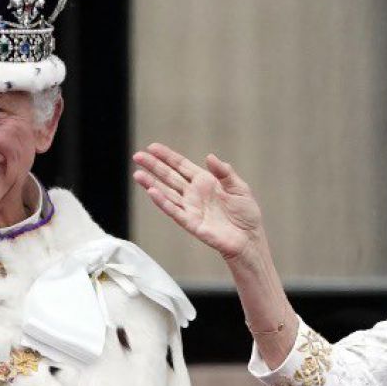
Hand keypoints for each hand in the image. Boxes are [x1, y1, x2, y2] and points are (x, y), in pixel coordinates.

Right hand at [132, 144, 265, 261]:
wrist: (249, 238)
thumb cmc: (246, 214)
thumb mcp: (239, 187)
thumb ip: (224, 172)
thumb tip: (209, 157)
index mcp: (205, 181)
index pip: (181, 165)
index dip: (167, 156)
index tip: (152, 147)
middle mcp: (194, 193)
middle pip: (169, 176)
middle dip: (153, 166)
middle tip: (137, 156)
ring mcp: (190, 208)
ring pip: (166, 193)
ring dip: (151, 184)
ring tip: (138, 174)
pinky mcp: (191, 222)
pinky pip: (174, 211)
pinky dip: (163, 202)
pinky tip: (152, 192)